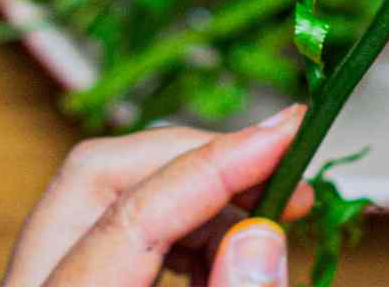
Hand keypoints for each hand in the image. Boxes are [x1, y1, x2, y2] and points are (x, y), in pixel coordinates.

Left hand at [0, 108, 310, 286]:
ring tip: (263, 229)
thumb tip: (261, 233)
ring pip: (103, 198)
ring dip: (194, 201)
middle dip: (196, 160)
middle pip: (97, 175)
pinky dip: (173, 233)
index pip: (131, 213)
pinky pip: (107, 235)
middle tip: (277, 169)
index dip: (219, 163)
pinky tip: (223, 260)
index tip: (291, 130)